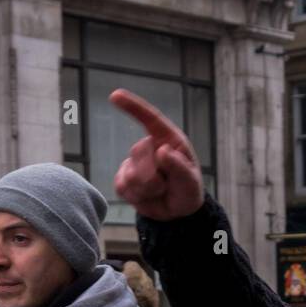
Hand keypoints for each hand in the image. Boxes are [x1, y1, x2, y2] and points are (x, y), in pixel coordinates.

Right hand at [110, 89, 203, 220]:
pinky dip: (138, 197)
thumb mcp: (190, 180)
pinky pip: (123, 187)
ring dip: (150, 189)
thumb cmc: (187, 189)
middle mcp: (149, 148)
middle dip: (155, 175)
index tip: (115, 95)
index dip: (133, 106)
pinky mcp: (123, 179)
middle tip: (168, 185)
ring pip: (132, 175)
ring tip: (161, 190)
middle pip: (139, 153)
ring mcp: (133, 163)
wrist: (177, 211)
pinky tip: (148, 196)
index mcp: (168, 140)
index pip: (150, 119)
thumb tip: (162, 151)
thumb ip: (178, 166)